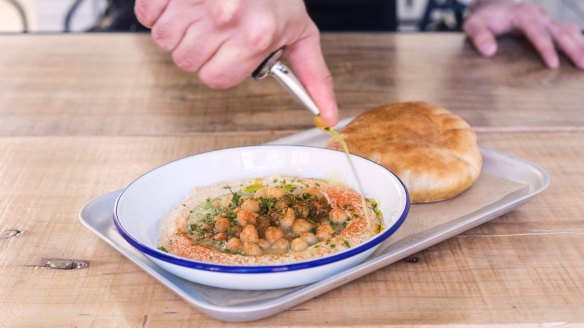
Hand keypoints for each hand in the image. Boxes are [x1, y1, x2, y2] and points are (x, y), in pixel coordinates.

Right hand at [134, 0, 338, 125]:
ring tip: (201, 13)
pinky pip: (147, 15)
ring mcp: (195, 1)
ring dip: (178, 30)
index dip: (219, 67)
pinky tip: (182, 2)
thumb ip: (315, 77)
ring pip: (165, 41)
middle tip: (216, 28)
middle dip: (199, 49)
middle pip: (187, 62)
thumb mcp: (301, 34)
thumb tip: (328, 116)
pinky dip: (158, 10)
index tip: (227, 51)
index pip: (215, 79)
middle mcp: (224, 19)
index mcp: (255, 35)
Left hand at [463, 1, 583, 68]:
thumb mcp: (473, 24)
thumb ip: (479, 36)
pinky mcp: (550, 25)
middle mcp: (540, 15)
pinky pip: (568, 32)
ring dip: (581, 46)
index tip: (553, 65)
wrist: (491, 5)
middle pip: (559, 32)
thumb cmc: (483, 18)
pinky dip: (579, 41)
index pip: (538, 32)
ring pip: (568, 32)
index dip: (546, 48)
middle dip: (572, 49)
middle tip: (582, 66)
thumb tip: (489, 51)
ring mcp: (547, 19)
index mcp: (523, 14)